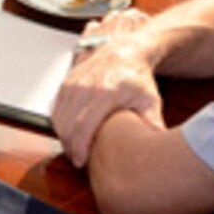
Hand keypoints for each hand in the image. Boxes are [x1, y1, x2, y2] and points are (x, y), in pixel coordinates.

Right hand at [51, 20, 164, 165]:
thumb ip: (152, 122)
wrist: (125, 52)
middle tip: (78, 160)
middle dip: (70, 146)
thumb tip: (157, 145)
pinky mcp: (65, 82)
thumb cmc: (138, 78)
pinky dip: (60, 124)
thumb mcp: (150, 100)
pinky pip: (56, 109)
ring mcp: (72, 83)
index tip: (81, 162)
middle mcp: (84, 87)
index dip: (79, 148)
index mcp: (104, 92)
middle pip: (67, 125)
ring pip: (58, 118)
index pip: (83, 126)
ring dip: (63, 136)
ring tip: (75, 149)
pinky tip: (70, 133)